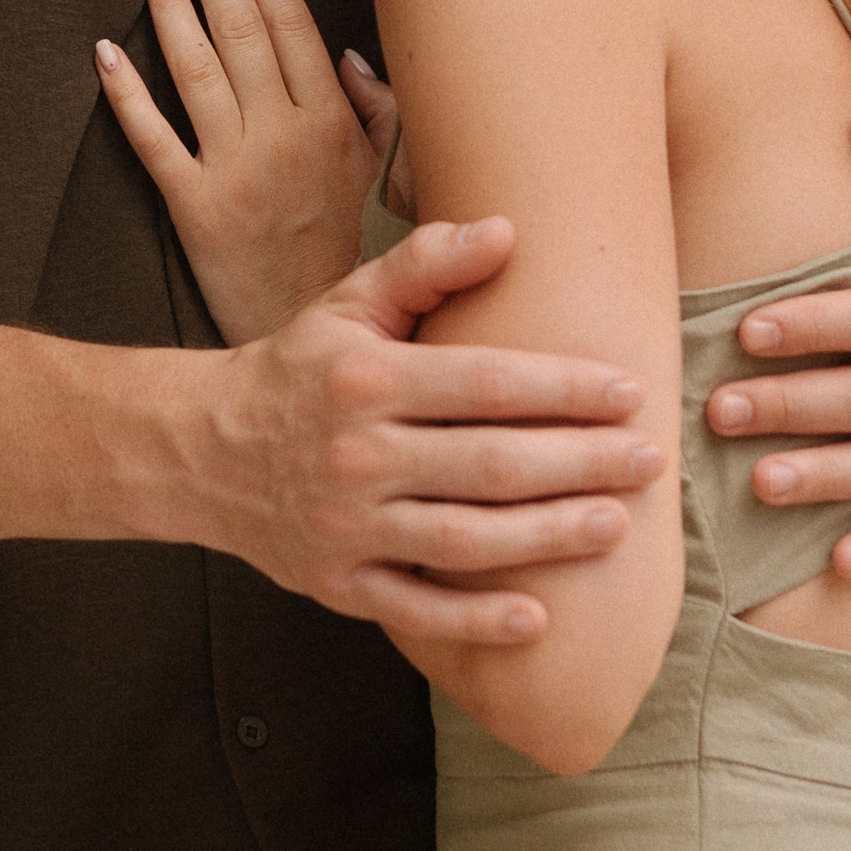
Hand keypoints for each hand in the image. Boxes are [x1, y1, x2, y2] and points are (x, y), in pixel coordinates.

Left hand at [96, 0, 394, 341]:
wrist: (324, 344)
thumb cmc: (357, 255)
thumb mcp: (390, 178)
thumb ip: (377, 111)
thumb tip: (347, 52)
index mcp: (334, 123)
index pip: (291, 23)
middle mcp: (285, 137)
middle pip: (240, 27)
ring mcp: (236, 171)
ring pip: (195, 68)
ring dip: (170, 3)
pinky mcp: (194, 209)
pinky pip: (153, 140)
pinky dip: (127, 93)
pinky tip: (106, 50)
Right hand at [199, 215, 658, 646]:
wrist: (199, 450)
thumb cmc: (300, 369)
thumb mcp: (347, 304)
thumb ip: (425, 266)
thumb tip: (506, 230)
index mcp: (368, 377)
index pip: (485, 384)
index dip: (564, 389)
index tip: (629, 391)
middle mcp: (358, 453)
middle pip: (489, 463)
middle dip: (580, 462)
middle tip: (651, 458)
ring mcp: (348, 525)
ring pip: (465, 539)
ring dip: (548, 536)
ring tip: (617, 524)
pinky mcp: (338, 582)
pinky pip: (416, 610)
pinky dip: (475, 620)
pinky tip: (537, 618)